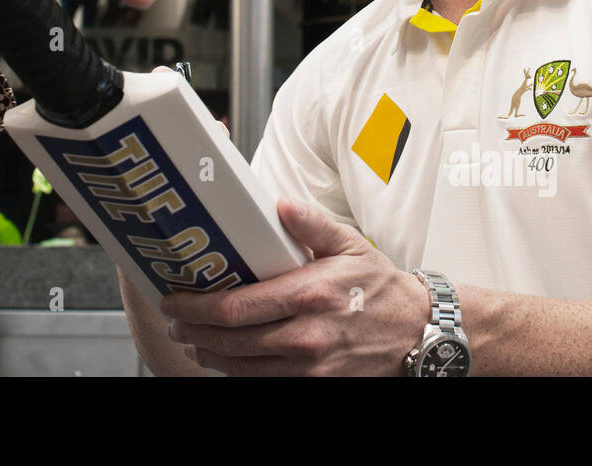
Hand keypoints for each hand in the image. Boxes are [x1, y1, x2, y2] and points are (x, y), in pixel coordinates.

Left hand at [162, 198, 431, 376]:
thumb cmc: (380, 288)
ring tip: (191, 340)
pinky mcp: (315, 387)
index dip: (197, 307)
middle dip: (194, 331)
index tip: (175, 299)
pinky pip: (264, 383)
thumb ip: (311, 224)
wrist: (417, 333)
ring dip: (209, 355)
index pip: (238, 307)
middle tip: (174, 320)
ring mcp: (310, 369)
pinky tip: (225, 359)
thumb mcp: (349, 245)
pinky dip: (237, 372)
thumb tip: (279, 205)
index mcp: (309, 295)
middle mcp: (306, 336)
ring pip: (242, 368)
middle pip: (231, 341)